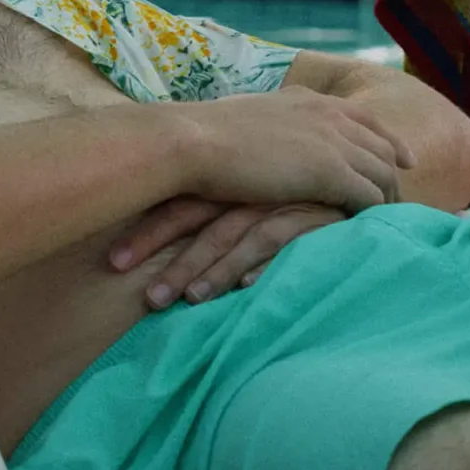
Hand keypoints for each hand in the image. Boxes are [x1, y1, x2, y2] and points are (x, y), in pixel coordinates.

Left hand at [108, 197, 344, 308]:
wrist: (355, 167)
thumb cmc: (292, 187)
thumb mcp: (248, 191)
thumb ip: (211, 211)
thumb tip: (162, 244)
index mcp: (228, 176)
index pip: (180, 202)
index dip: (147, 230)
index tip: (114, 262)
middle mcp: (250, 186)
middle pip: (201, 221)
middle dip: (172, 260)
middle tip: (147, 297)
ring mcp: (282, 200)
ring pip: (238, 236)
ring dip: (212, 270)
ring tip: (188, 302)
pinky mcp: (314, 215)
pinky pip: (283, 241)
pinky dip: (264, 263)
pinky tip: (247, 287)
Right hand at [173, 90, 401, 212]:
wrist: (193, 141)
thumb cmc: (203, 135)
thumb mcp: (245, 119)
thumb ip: (268, 127)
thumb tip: (260, 140)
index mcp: (308, 100)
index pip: (365, 117)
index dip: (389, 139)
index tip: (406, 158)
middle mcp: (328, 114)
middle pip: (382, 146)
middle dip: (395, 173)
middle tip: (402, 200)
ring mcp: (333, 141)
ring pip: (382, 173)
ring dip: (388, 199)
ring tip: (390, 224)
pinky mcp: (332, 172)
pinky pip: (369, 197)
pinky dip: (373, 214)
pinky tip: (370, 230)